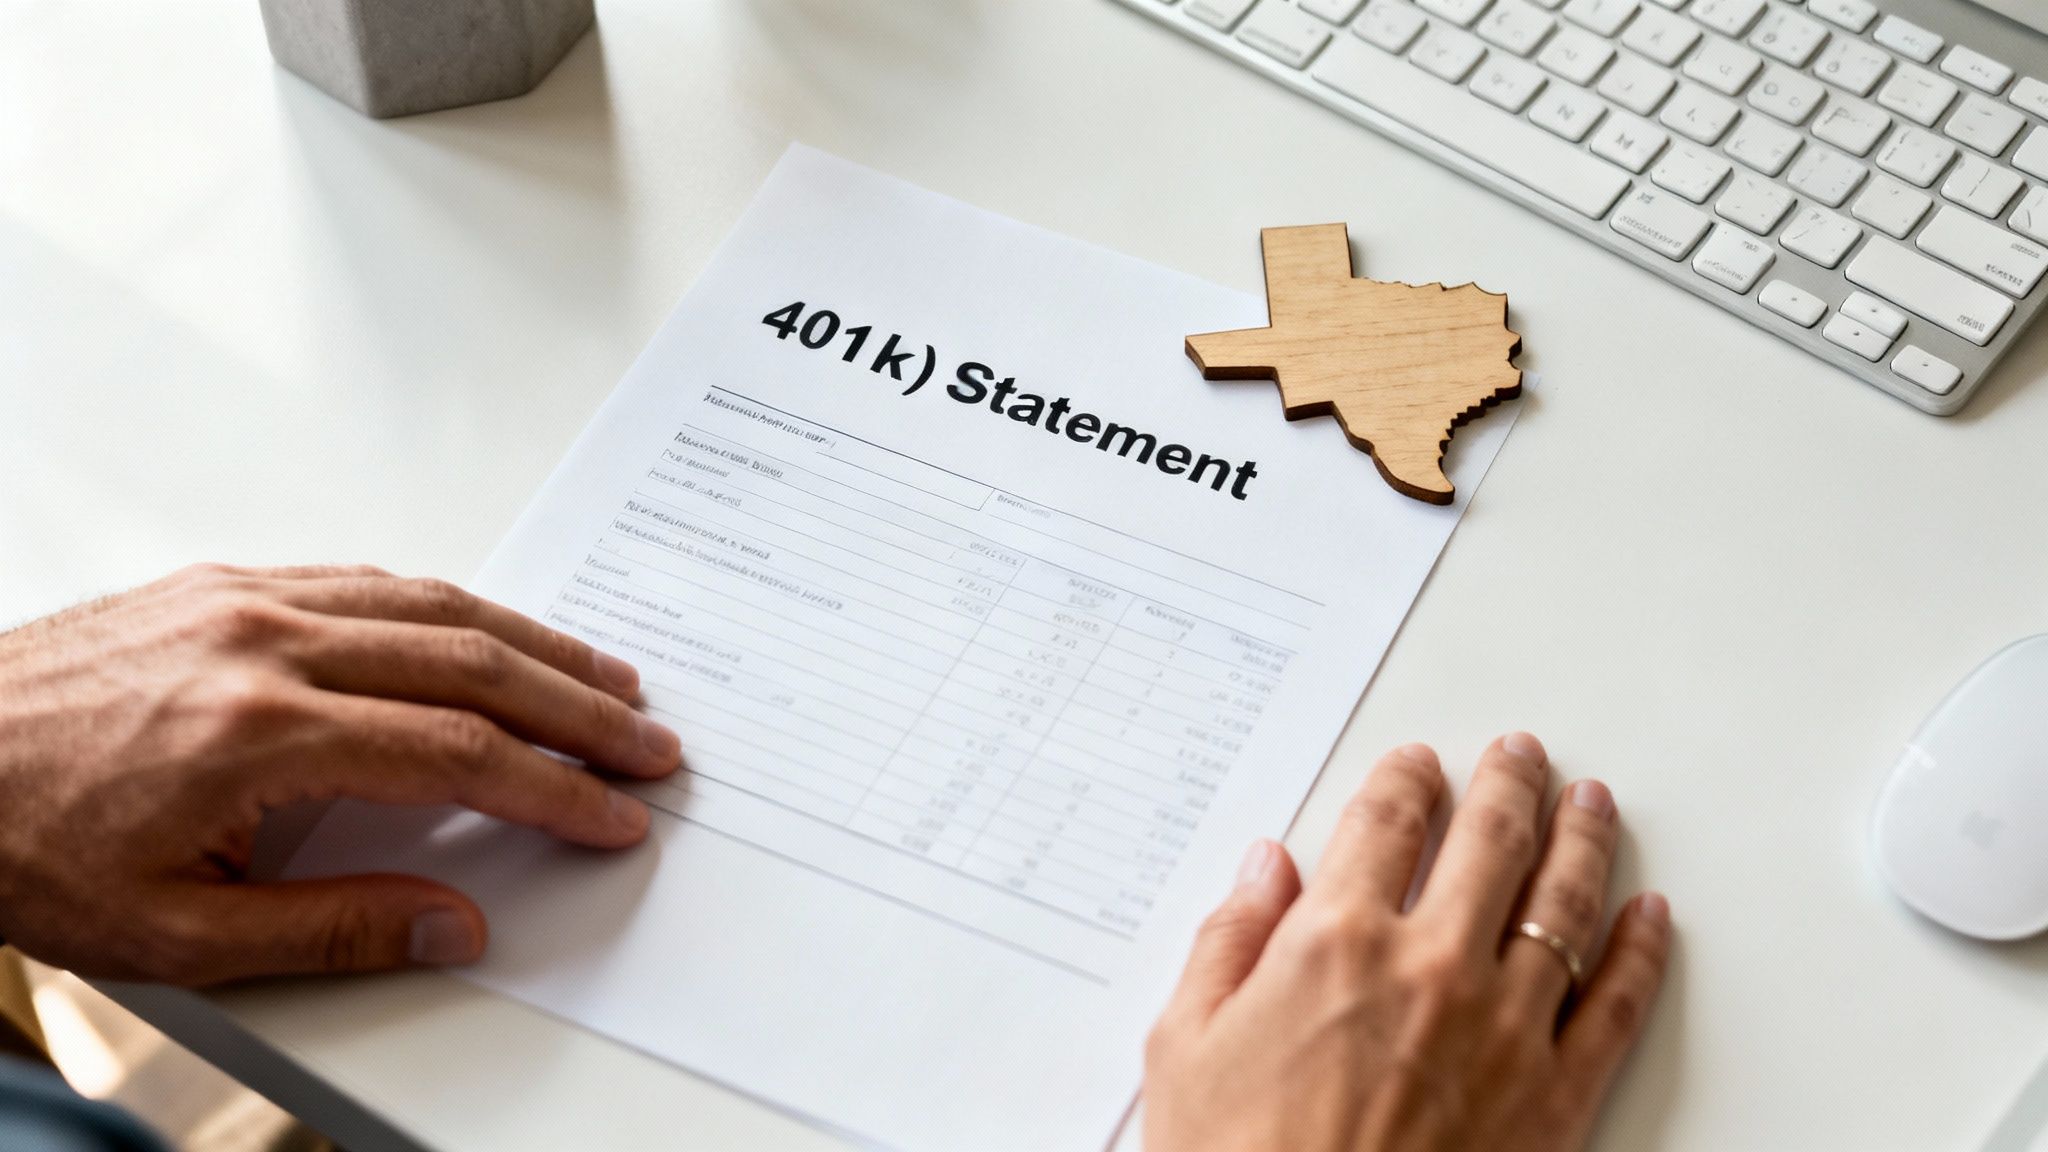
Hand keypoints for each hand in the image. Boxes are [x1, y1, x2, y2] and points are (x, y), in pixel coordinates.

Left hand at [0, 564, 681, 985]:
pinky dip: (453, 605)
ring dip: (536, 641)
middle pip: (473, 663)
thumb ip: (329, 926)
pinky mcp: (227, 582)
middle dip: (579, 707)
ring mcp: (248, 599)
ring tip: (606, 678)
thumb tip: (454, 924)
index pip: (458, 754)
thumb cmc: (23, 843)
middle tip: (649, 740)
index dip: (554, 789)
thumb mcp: (170, 932)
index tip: (614, 813)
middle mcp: (266, 644)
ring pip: (434, 604)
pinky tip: (492, 629)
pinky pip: (371, 578)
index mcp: (260, 734)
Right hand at [1144, 734, 1669, 1151]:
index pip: (1384, 824)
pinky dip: (1639, 949)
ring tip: (1588, 802)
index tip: (1417, 767)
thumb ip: (1228, 944)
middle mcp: (1431, 966)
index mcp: (1335, 942)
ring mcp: (1504, 1027)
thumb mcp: (1185, 1047)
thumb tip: (1263, 871)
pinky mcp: (1555, 1095)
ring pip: (1563, 902)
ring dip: (1580, 838)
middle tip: (1520, 756)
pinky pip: (1616, 1003)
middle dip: (1507, 785)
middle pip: (1488, 841)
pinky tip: (1648, 915)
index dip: (1405, 781)